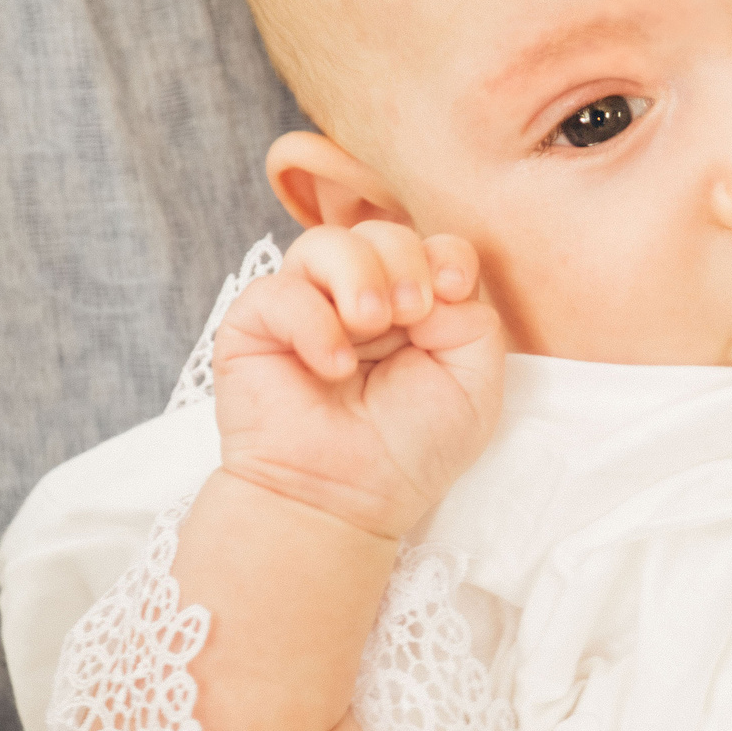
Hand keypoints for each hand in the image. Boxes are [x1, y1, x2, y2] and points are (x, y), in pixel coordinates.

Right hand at [211, 221, 506, 540]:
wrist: (345, 498)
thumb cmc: (409, 449)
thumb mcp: (475, 386)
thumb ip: (473, 322)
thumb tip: (431, 286)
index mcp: (415, 306)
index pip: (433, 246)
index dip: (445, 255)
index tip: (451, 290)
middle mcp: (361, 297)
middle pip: (382, 232)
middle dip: (404, 262)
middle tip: (410, 316)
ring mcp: (307, 306)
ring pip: (326, 242)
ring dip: (360, 276)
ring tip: (370, 325)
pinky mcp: (256, 325)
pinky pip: (278, 289)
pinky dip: (312, 322)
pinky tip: (333, 367)